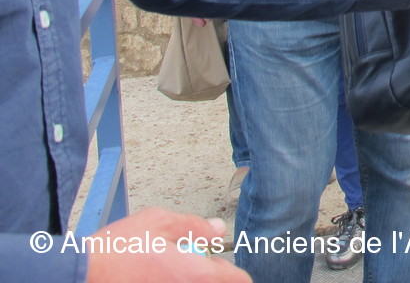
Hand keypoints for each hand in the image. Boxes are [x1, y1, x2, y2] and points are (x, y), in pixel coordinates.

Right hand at [84, 209, 245, 282]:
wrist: (80, 275)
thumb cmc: (119, 250)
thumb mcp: (161, 223)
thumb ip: (195, 226)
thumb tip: (217, 230)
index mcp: (197, 275)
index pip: (238, 281)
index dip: (234, 271)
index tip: (221, 263)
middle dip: (208, 274)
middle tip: (188, 261)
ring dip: (189, 278)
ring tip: (167, 267)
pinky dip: (170, 281)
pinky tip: (153, 275)